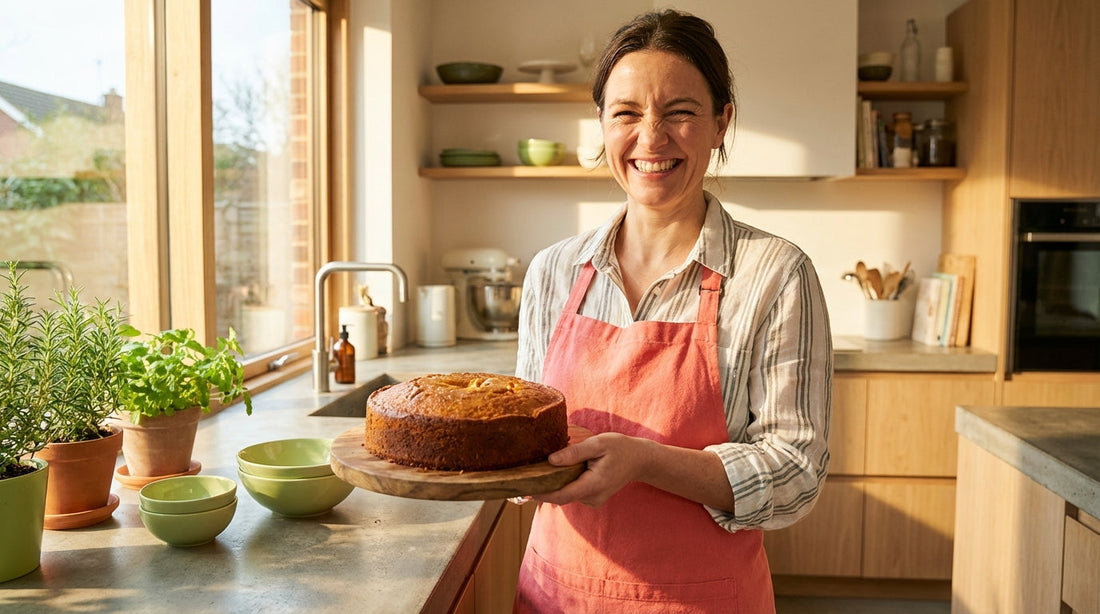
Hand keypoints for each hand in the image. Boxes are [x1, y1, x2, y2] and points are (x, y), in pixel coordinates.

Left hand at [534, 432, 649, 507]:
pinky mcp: (592, 498)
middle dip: (543, 488)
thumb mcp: (598, 444)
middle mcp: (593, 497)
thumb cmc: (620, 448)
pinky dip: (564, 484)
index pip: (562, 495)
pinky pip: (573, 492)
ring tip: (538, 471)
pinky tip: (557, 472)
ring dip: (554, 485)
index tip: (524, 490)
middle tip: (523, 477)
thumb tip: (551, 460)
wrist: (640, 460)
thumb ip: (575, 453)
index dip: (542, 494)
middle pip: (561, 497)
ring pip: (566, 495)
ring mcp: (593, 500)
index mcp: (594, 484)